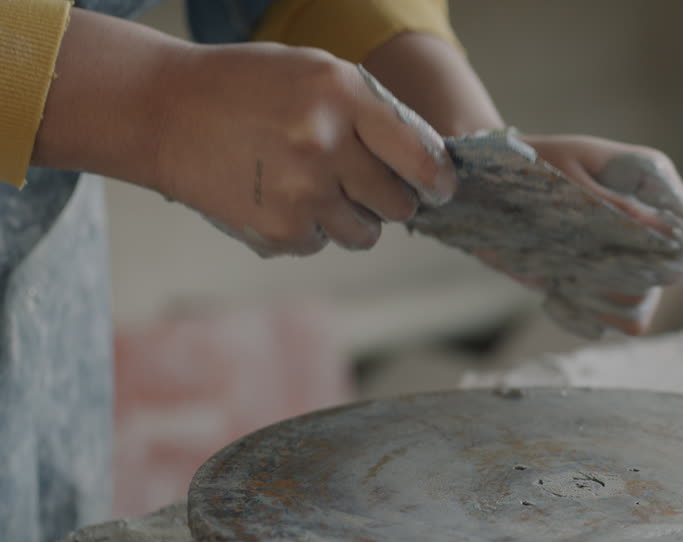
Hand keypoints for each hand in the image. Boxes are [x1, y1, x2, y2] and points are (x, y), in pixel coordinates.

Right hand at [152, 44, 457, 255]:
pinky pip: (322, 244)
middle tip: (362, 182)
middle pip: (400, 204)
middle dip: (390, 198)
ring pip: (366, 233)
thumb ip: (376, 114)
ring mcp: (302, 193)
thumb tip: (431, 168)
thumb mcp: (318, 73)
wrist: (162, 112)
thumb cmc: (251, 88)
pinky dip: (309, 228)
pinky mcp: (280, 231)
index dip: (438, 181)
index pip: (423, 157)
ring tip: (312, 185)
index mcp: (343, 95)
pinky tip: (277, 195)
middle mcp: (326, 144)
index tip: (438, 188)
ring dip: (351, 217)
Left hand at [491, 135, 682, 334]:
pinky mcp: (601, 282)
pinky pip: (609, 324)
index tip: (628, 258)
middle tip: (579, 262)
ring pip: (639, 309)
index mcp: (652, 182)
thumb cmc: (528, 164)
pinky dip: (581, 316)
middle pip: (669, 280)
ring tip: (563, 277)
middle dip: (621, 280)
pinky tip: (554, 293)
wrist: (483, 183)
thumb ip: (617, 209)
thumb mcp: (570, 178)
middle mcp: (649, 223)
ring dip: (598, 301)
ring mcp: (627, 256)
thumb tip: (669, 237)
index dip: (678, 258)